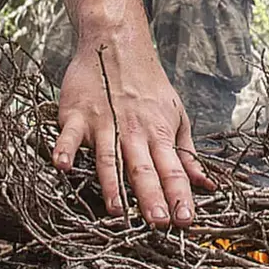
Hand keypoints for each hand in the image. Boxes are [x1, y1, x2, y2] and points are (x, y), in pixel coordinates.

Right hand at [52, 27, 214, 228]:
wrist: (117, 45)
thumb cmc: (149, 86)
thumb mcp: (177, 115)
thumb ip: (187, 153)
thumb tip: (206, 184)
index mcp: (159, 134)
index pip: (173, 170)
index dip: (180, 196)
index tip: (186, 221)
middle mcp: (133, 132)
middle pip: (144, 169)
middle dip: (152, 197)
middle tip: (159, 223)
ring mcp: (104, 124)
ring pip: (109, 158)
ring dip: (112, 185)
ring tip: (116, 211)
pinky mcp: (77, 116)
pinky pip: (69, 136)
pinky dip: (64, 150)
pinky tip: (62, 167)